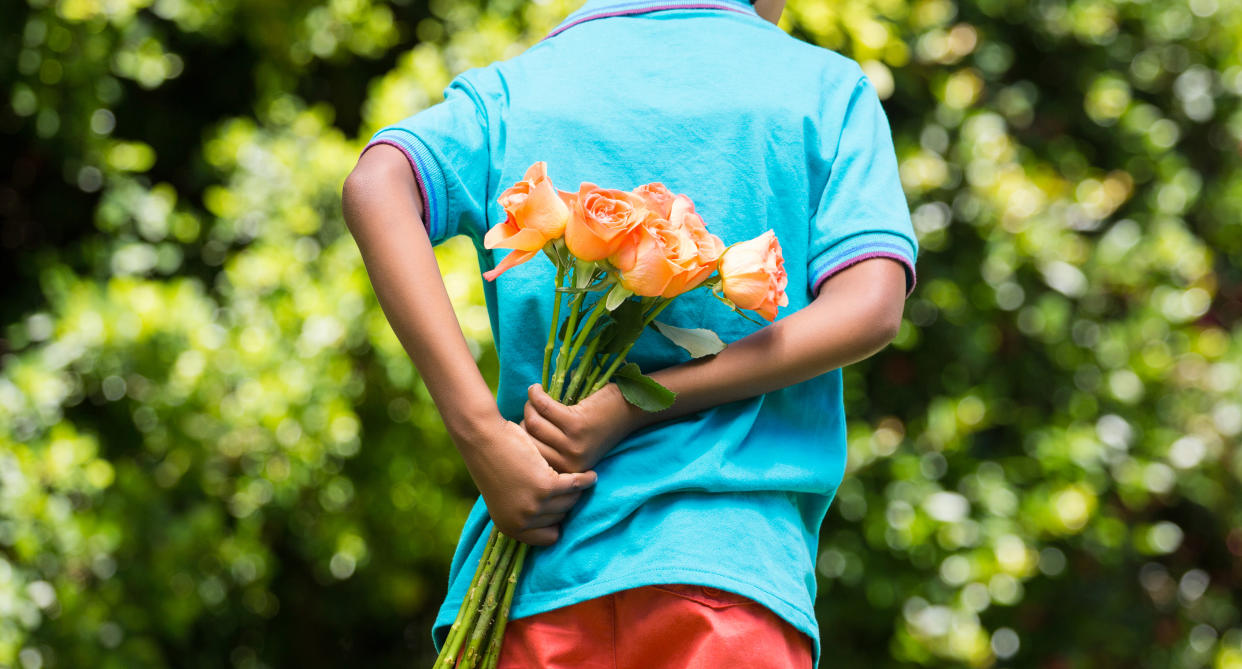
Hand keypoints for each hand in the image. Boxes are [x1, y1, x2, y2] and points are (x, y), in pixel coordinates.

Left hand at [458, 417, 597, 545]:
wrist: (483, 439)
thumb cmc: (494, 463)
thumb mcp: (504, 497)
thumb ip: (525, 513)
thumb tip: (556, 521)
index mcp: (510, 527)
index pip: (549, 538)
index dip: (557, 523)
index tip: (564, 510)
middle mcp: (521, 521)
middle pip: (561, 517)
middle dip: (566, 501)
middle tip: (570, 486)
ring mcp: (533, 505)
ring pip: (570, 501)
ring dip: (577, 489)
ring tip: (581, 478)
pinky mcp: (545, 487)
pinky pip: (575, 485)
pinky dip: (585, 479)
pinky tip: (590, 474)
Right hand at [521, 383, 640, 473]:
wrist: (628, 409)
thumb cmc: (598, 424)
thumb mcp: (572, 445)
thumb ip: (548, 449)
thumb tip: (511, 442)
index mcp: (567, 471)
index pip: (530, 456)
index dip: (521, 437)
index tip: (521, 422)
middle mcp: (569, 464)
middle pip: (527, 440)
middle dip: (524, 419)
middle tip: (530, 407)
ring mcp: (572, 446)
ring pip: (533, 422)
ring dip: (530, 405)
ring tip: (534, 397)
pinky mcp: (576, 425)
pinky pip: (544, 408)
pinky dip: (536, 395)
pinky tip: (537, 389)